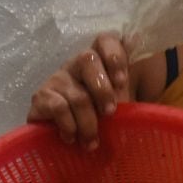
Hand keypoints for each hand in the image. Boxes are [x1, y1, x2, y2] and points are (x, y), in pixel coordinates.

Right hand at [28, 34, 130, 148]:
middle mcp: (76, 64)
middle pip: (87, 59)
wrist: (67, 139)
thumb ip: (129, 91)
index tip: (123, 82)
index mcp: (99, 61)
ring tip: (92, 143)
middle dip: (103, 89)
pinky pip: (58, 107)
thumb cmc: (98, 118)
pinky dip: (69, 126)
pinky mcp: (40, 97)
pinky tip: (71, 138)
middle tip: (110, 113)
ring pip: (77, 94)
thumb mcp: (119, 104)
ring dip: (88, 123)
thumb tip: (141, 76)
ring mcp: (57, 79)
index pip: (105, 39)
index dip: (115, 56)